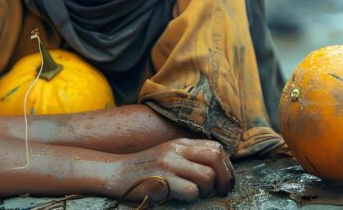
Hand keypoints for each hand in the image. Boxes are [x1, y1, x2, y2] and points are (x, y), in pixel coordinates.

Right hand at [109, 138, 233, 201]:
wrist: (115, 172)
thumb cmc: (145, 169)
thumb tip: (217, 168)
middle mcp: (176, 150)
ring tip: (199, 195)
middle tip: (221, 191)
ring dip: (208, 190)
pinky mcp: (161, 181)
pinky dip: (192, 197)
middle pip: (216, 157)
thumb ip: (189, 156)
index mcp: (181, 143)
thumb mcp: (168, 154)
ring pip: (207, 176)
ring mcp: (168, 164)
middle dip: (225, 178)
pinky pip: (190, 190)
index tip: (225, 181)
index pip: (216, 148)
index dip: (227, 166)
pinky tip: (183, 198)